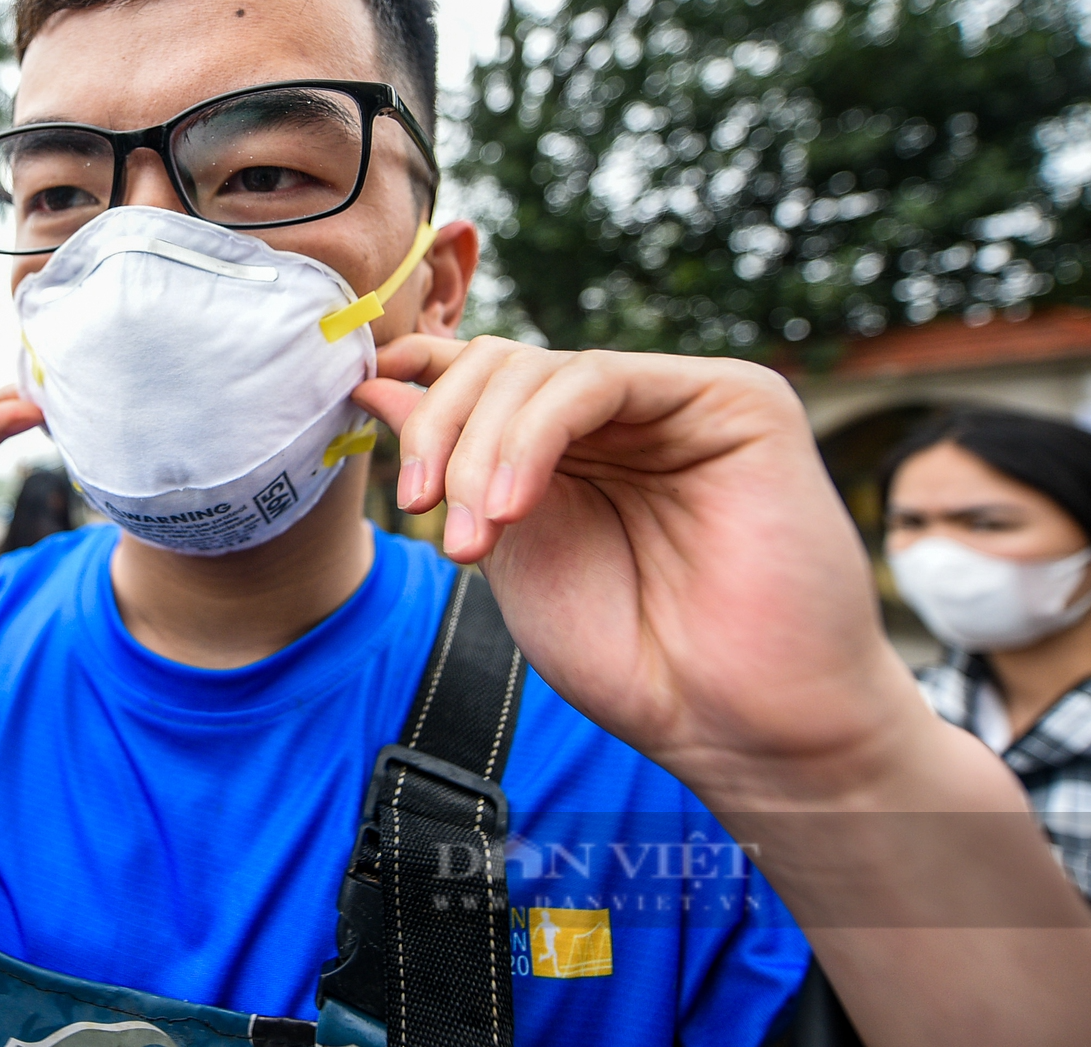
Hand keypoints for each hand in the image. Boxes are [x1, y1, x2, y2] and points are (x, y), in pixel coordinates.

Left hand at [354, 336, 912, 801]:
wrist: (737, 725)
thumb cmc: (631, 654)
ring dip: (480, 448)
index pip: (485, 374)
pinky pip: (599, 378)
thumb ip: (452, 463)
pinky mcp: (732, 398)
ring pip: (538, 368)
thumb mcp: (508, 546)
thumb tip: (375, 380)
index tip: (354, 400)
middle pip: (498, 364)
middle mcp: (624, 412)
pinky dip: (533, 434)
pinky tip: (513, 505)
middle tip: (424, 512)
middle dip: (439, 431)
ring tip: (474, 539)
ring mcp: (676, 400)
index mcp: (573, 444)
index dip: (418, 377)